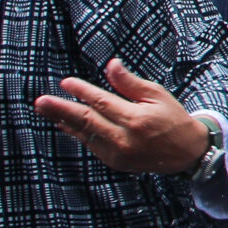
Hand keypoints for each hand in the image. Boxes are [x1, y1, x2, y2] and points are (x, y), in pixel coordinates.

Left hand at [36, 59, 211, 173]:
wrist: (187, 152)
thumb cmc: (173, 118)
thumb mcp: (157, 95)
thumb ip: (130, 83)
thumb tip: (111, 65)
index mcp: (136, 119)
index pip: (102, 102)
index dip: (82, 91)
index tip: (65, 82)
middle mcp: (124, 138)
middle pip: (86, 120)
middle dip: (61, 109)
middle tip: (40, 101)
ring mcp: (118, 153)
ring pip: (85, 134)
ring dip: (63, 121)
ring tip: (46, 110)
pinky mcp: (115, 162)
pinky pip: (91, 144)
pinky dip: (77, 133)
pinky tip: (65, 124)